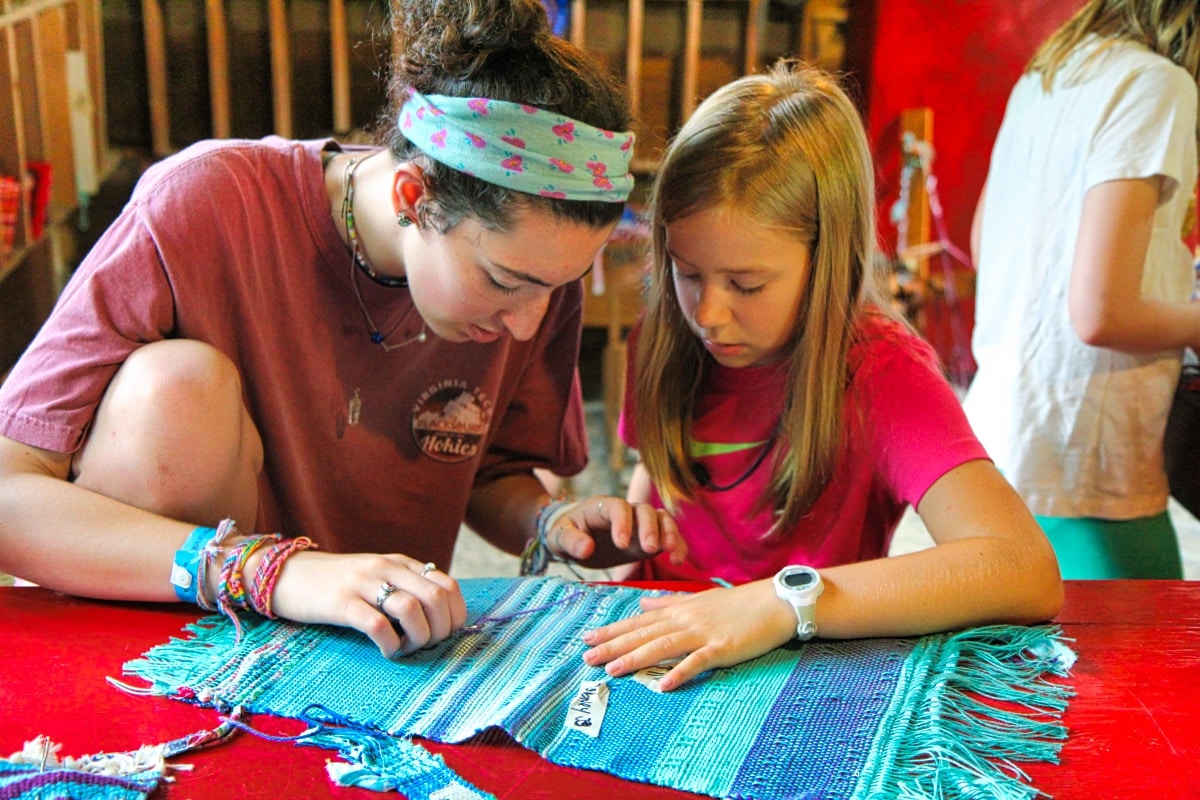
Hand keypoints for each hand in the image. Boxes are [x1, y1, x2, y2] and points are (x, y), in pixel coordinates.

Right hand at [265, 551, 467, 658]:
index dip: (455, 615)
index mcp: (399, 563)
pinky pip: (377, 625)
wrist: (286, 574)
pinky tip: (386, 651)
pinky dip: (390, 644)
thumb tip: (438, 617)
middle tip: (427, 646)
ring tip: (406, 648)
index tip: (445, 634)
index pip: (447, 585)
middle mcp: (386, 568)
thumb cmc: (335, 583)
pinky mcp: (341, 603)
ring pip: (412, 608)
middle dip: (441, 629)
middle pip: (436, 598)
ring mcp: (363, 583)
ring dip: (418, 637)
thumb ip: (404, 587)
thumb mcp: (376, 576)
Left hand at [543, 495, 686, 567]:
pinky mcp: (649, 537)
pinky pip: (668, 535)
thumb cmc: (566, 533)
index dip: (622, 523)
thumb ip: (571, 541)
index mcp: (602, 507)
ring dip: (668, 532)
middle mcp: (625, 511)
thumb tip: (587, 548)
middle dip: (649, 528)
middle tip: (649, 549)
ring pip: (661, 519)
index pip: (617, 507)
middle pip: (644, 511)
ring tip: (670, 551)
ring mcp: (639, 523)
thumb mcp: (559, 537)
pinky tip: (678, 559)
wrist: (575, 537)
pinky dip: (676, 544)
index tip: (621, 544)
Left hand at [581, 581, 794, 690]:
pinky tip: (663, 685)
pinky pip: (697, 661)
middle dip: (613, 646)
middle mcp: (685, 620)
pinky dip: (679, 672)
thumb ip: (669, 602)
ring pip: (662, 646)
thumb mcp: (698, 599)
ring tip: (612, 670)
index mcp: (679, 610)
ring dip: (636, 658)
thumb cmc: (739, 603)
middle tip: (586, 657)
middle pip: (643, 634)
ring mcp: (703, 633)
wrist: (775, 601)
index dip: (612, 631)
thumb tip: (642, 603)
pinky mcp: (722, 647)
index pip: (638, 622)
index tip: (587, 638)